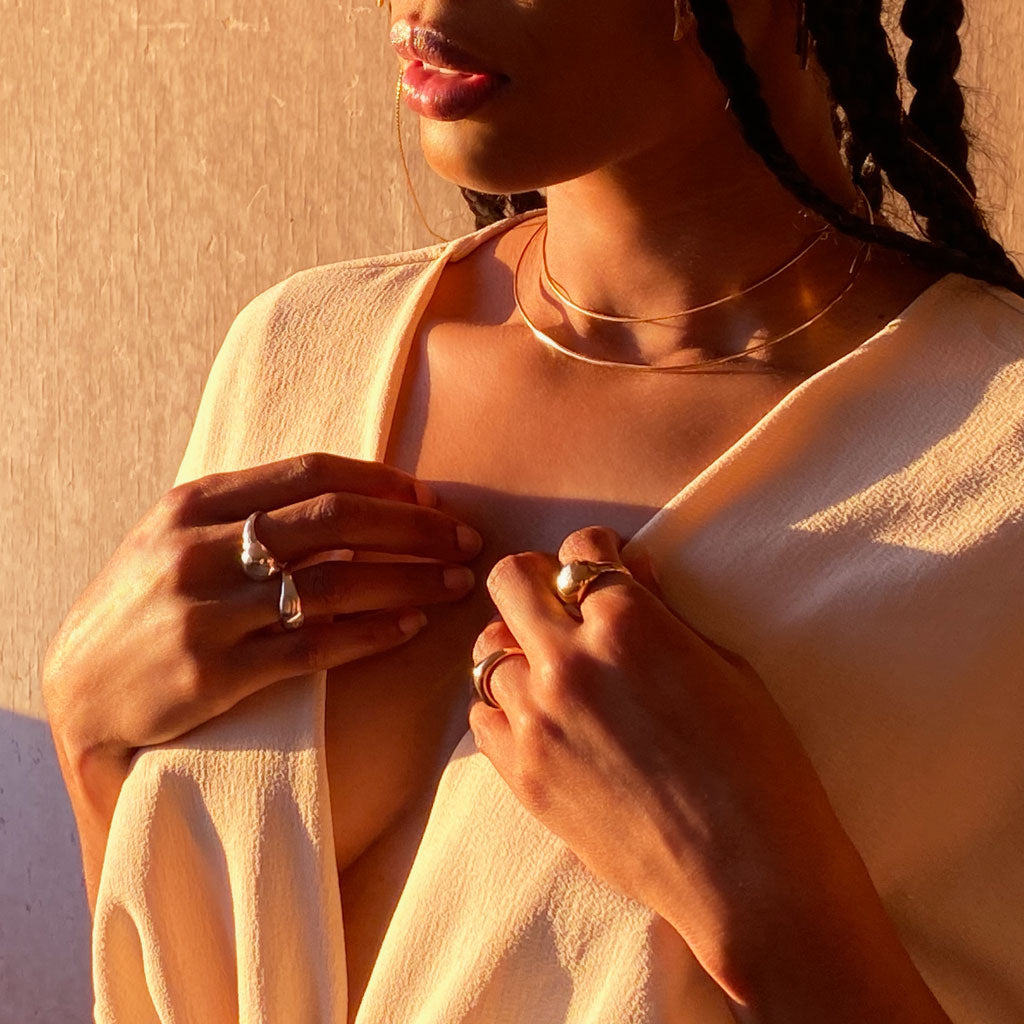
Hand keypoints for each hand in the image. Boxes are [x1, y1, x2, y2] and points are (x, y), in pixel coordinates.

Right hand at [43, 451, 482, 765]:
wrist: (80, 691)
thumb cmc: (143, 605)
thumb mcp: (176, 537)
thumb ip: (249, 511)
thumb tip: (352, 498)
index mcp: (193, 503)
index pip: (310, 473)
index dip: (381, 482)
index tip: (430, 496)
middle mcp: (199, 549)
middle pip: (332, 520)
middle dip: (412, 527)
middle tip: (463, 538)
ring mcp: (207, 612)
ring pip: (332, 583)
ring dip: (406, 580)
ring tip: (453, 584)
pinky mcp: (216, 673)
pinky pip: (312, 646)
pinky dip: (369, 634)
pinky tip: (408, 627)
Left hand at [468, 525, 869, 1001]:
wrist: (747, 873)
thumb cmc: (758, 765)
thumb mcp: (726, 666)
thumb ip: (664, 613)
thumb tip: (631, 571)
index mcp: (627, 623)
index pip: (581, 550)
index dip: (599, 553)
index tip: (609, 568)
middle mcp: (568, 660)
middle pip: (512, 579)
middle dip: (539, 580)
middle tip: (565, 603)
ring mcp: (536, 720)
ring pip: (487, 647)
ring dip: (518, 646)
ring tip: (550, 667)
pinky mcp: (522, 774)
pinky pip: (481, 715)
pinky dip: (502, 705)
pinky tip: (537, 716)